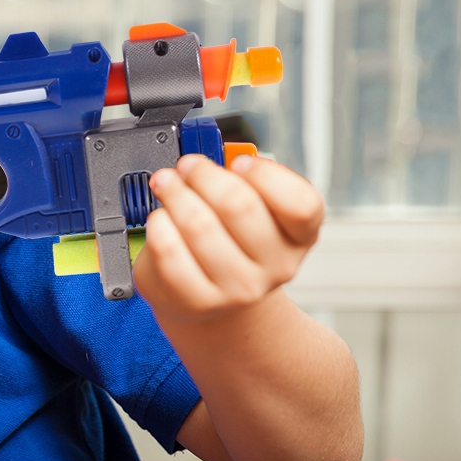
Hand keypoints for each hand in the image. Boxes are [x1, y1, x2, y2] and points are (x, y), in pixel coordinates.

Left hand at [132, 154, 322, 324]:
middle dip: (203, 174)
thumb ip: (242, 179)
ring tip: (167, 185)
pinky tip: (161, 219)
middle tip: (187, 166)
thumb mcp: (252, 207)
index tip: (239, 161)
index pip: (301, 203)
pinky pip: (169, 250)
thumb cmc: (229, 238)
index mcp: (299, 235)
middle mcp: (277, 266)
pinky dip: (159, 224)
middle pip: (240, 205)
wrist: (206, 293)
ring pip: (199, 225)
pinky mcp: (200, 300)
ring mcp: (240, 288)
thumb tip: (205, 159)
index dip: (265, 174)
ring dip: (175, 194)